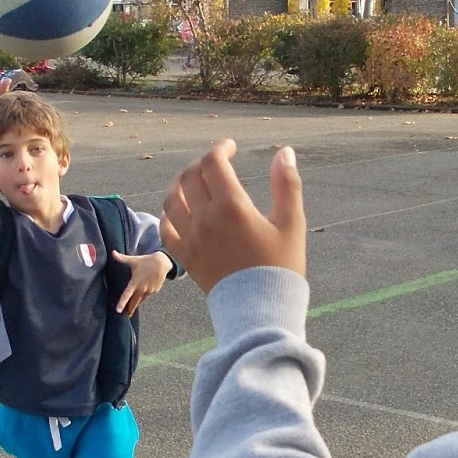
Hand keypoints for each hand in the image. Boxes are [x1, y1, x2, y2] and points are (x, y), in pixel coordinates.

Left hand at [111, 250, 170, 314]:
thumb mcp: (133, 260)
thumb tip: (112, 252)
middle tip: (126, 315)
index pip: (126, 295)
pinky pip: (148, 294)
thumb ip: (122, 258)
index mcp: (135, 283)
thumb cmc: (146, 261)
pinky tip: (145, 290)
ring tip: (132, 308)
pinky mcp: (155, 291)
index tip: (118, 311)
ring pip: (141, 299)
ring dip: (137, 303)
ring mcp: (149, 291)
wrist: (162, 262)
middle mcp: (142, 289)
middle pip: (134, 302)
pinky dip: (145, 294)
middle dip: (130, 309)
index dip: (122, 303)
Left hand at [161, 139, 305, 294]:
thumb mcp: (292, 223)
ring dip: (180, 183)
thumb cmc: (281, 267)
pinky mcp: (185, 257)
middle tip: (216, 164)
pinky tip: (179, 210)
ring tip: (193, 181)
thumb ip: (287, 184)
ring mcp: (190, 239)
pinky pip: (165, 228)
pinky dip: (168, 213)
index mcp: (232, 206)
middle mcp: (205, 219)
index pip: (213, 163)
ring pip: (171, 199)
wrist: (260, 310)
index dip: (220, 148)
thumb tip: (285, 152)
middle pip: (190, 176)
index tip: (231, 147)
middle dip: (202, 163)